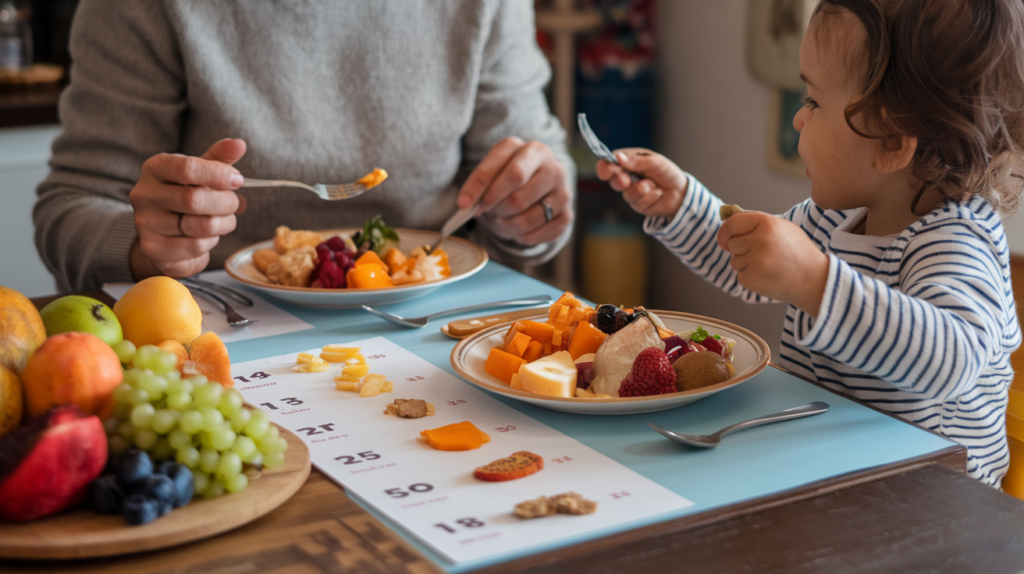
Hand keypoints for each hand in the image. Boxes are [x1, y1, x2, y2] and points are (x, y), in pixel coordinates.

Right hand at [129, 138, 247, 278]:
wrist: (163, 232)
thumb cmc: (186, 195)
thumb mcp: (202, 172)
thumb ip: (219, 158)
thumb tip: (239, 144)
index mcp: (156, 168)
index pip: (188, 168)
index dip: (219, 175)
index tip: (237, 181)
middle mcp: (145, 194)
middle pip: (195, 199)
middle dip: (226, 203)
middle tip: (234, 204)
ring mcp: (146, 223)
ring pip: (201, 226)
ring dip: (223, 224)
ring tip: (222, 220)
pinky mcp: (153, 249)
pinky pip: (196, 246)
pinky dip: (210, 242)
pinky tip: (206, 236)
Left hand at [458, 137, 571, 245]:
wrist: (539, 183)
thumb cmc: (510, 175)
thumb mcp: (495, 168)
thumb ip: (481, 182)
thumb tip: (465, 205)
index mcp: (532, 150)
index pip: (509, 173)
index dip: (483, 190)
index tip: (464, 205)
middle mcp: (553, 167)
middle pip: (518, 198)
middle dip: (496, 209)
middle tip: (488, 211)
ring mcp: (563, 192)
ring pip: (526, 219)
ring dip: (505, 225)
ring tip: (500, 219)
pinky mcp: (566, 215)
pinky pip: (536, 234)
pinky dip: (519, 236)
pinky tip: (515, 226)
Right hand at [595, 148, 687, 217]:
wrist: (680, 191)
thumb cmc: (667, 173)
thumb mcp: (655, 162)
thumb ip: (637, 161)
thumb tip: (618, 157)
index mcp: (628, 161)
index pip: (609, 164)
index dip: (605, 168)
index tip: (610, 171)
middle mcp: (626, 177)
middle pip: (613, 181)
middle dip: (620, 181)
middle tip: (626, 181)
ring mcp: (630, 192)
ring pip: (627, 194)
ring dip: (643, 189)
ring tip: (654, 185)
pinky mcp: (637, 204)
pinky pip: (638, 203)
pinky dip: (650, 197)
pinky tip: (658, 193)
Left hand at [717, 212, 829, 315]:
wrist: (813, 279)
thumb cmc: (796, 252)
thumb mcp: (781, 228)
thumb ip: (755, 223)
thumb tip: (726, 222)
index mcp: (766, 223)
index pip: (732, 223)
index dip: (725, 231)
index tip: (724, 239)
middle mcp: (760, 240)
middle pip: (731, 244)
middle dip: (741, 249)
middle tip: (762, 254)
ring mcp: (756, 260)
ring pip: (734, 261)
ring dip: (746, 264)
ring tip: (768, 265)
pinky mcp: (753, 279)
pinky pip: (740, 276)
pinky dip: (750, 278)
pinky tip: (768, 276)